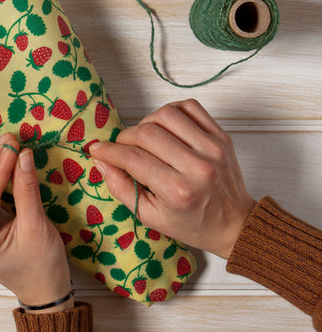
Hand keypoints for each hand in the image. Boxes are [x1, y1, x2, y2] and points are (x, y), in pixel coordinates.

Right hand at [90, 99, 256, 258]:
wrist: (235, 224)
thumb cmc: (191, 223)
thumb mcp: (149, 216)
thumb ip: (120, 187)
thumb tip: (100, 159)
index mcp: (178, 191)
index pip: (132, 158)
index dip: (108, 151)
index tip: (97, 150)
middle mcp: (196, 166)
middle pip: (146, 133)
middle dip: (124, 138)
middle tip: (121, 149)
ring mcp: (212, 148)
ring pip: (165, 114)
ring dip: (146, 123)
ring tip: (145, 139)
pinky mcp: (221, 136)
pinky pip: (189, 107)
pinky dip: (171, 112)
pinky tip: (165, 128)